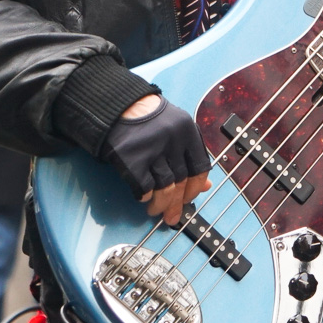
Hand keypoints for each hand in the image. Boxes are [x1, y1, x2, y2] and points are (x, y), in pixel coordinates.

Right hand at [101, 95, 212, 224]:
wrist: (117, 106)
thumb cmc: (149, 120)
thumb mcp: (176, 130)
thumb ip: (190, 155)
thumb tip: (204, 186)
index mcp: (188, 132)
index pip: (200, 168)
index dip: (195, 189)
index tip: (188, 199)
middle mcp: (173, 140)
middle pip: (182, 181)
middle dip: (177, 203)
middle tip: (172, 216)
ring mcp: (153, 150)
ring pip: (164, 188)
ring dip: (160, 204)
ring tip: (155, 210)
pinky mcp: (132, 159)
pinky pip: (143, 186)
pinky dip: (144, 195)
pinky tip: (142, 196)